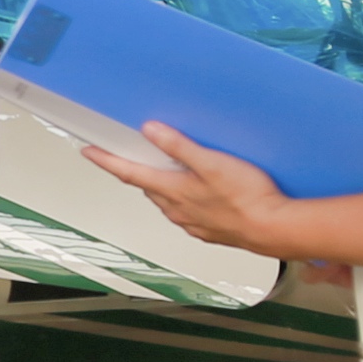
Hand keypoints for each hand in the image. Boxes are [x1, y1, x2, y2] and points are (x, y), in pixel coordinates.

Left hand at [84, 119, 300, 254]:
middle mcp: (176, 210)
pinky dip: (183, 200)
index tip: (88, 151)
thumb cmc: (246, 196)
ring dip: (161, 186)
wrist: (274, 229)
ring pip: (167, 201)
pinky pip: (187, 213)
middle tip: (131, 155)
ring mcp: (192, 223)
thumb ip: (179, 146)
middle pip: (147, 186)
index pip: (129, 173)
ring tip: (166, 170)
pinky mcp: (210, 231)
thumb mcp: (211, 163)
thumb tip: (150, 130)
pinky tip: (197, 194)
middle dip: (137, 170)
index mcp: (172, 191)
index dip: (107, 161)